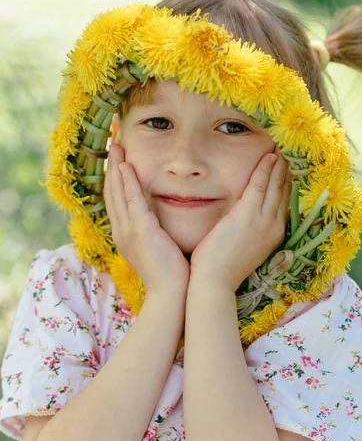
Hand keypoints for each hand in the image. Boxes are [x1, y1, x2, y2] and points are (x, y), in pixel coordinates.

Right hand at [104, 143, 190, 295]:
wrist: (171, 295)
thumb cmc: (171, 275)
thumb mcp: (159, 249)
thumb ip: (157, 233)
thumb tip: (163, 223)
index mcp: (126, 236)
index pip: (117, 202)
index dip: (116, 180)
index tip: (118, 161)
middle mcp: (121, 231)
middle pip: (112, 193)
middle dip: (112, 169)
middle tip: (113, 145)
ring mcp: (128, 231)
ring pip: (117, 193)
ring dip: (116, 168)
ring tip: (116, 147)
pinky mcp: (140, 230)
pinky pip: (131, 200)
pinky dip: (127, 182)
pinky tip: (125, 166)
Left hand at [189, 150, 291, 291]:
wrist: (215, 281)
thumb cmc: (223, 266)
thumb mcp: (245, 246)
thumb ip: (249, 230)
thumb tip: (246, 217)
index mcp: (274, 235)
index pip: (284, 204)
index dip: (286, 185)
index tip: (285, 170)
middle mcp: (275, 226)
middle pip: (284, 192)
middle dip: (285, 172)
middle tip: (285, 154)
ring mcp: (263, 220)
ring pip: (275, 186)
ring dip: (278, 166)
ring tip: (278, 151)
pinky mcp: (248, 214)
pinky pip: (260, 185)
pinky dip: (265, 169)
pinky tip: (268, 157)